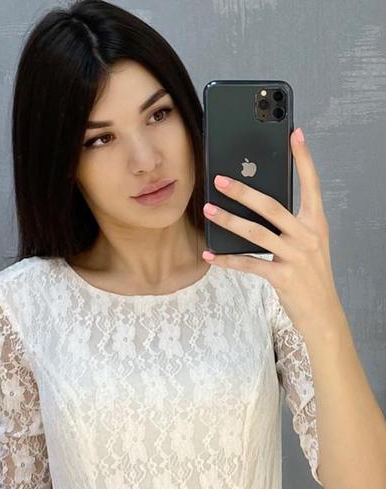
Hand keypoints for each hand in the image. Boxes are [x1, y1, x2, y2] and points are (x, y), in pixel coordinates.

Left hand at [201, 127, 342, 333]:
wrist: (322, 312)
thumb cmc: (311, 276)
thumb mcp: (309, 245)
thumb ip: (291, 225)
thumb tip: (261, 207)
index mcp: (316, 223)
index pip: (312, 184)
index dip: (303, 158)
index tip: (294, 134)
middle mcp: (307, 235)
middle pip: (272, 206)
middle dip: (244, 190)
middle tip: (221, 180)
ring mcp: (295, 256)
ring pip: (256, 233)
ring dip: (228, 221)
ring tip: (209, 211)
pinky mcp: (282, 277)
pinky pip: (249, 264)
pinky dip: (227, 260)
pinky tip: (211, 255)